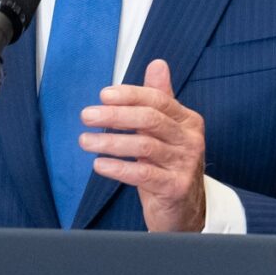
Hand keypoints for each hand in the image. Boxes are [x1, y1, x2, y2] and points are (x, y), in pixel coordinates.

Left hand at [79, 58, 207, 231]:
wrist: (185, 210)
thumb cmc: (169, 167)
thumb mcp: (166, 132)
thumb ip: (160, 98)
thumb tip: (158, 64)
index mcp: (188, 121)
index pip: (158, 100)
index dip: (129, 95)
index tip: (103, 95)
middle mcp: (190, 140)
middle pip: (150, 119)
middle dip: (115, 116)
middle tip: (87, 116)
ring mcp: (184, 164)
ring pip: (144, 146)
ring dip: (110, 142)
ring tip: (85, 141)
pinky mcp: (175, 187)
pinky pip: (143, 174)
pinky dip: (119, 167)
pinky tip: (99, 165)